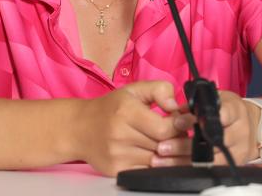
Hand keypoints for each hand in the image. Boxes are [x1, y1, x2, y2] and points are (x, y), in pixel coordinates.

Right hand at [76, 81, 190, 175]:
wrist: (79, 128)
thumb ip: (160, 90)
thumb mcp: (134, 90)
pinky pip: (147, 172)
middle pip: (164, 146)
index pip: (165, 129)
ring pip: (158, 161)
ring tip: (162, 142)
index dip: (179, 126)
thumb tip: (179, 107)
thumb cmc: (110, 109)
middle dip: (176, 140)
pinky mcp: (116, 170)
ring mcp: (117, 155)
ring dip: (167, 154)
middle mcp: (120, 134)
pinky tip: (150, 153)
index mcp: (126, 111)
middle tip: (175, 133)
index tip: (182, 122)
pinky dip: (154, 164)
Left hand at [151, 90, 259, 166]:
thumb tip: (177, 111)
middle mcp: (240, 131)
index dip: (199, 120)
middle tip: (163, 146)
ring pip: (211, 159)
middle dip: (185, 145)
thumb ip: (197, 103)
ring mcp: (240, 150)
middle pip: (212, 141)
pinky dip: (192, 167)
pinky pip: (212, 169)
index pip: (220, 115)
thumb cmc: (228, 109)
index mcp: (235, 110)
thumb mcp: (216, 98)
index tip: (178, 122)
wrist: (252, 126)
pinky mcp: (237, 163)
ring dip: (185, 159)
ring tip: (164, 159)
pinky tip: (175, 165)